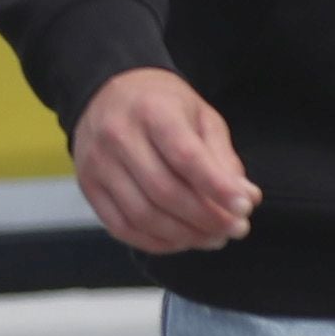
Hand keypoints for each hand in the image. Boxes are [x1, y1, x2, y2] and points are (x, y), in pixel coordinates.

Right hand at [72, 67, 257, 254]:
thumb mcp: (200, 117)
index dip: (217, 187)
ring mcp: (98, 164)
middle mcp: (118, 136)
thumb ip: (223, 159)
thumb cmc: (162, 106)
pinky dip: (156, 242)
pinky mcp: (88, 186)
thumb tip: (246, 199)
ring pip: (143, 215)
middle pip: (164, 192)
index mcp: (153, 111)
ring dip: (184, 236)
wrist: (108, 93)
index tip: (245, 207)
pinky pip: (121, 227)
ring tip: (213, 238)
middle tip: (236, 229)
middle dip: (206, 218)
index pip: (185, 157)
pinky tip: (181, 240)